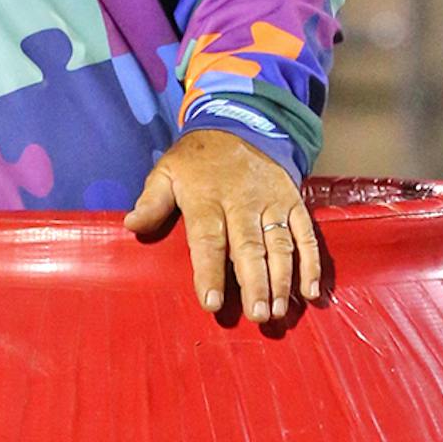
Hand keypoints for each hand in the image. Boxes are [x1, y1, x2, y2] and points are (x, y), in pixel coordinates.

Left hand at [123, 130, 321, 321]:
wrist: (239, 125)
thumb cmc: (197, 160)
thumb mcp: (166, 171)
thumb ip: (151, 201)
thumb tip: (131, 225)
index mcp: (207, 198)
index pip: (208, 239)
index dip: (210, 271)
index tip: (211, 302)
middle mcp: (242, 202)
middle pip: (249, 247)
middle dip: (254, 283)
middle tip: (258, 316)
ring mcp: (272, 202)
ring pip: (279, 244)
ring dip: (282, 279)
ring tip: (280, 311)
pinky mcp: (294, 202)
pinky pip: (306, 234)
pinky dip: (311, 262)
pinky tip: (311, 291)